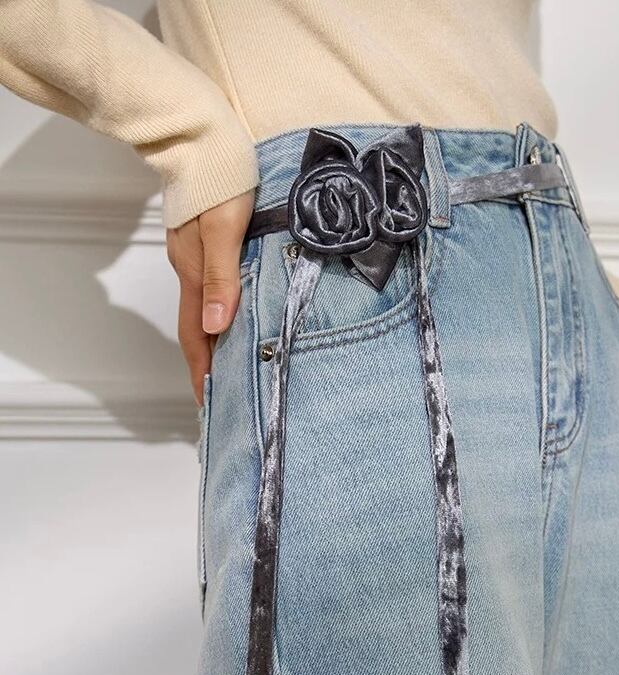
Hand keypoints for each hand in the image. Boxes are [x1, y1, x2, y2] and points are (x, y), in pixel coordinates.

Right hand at [166, 189, 255, 405]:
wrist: (199, 131)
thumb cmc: (220, 173)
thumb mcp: (226, 226)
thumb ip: (222, 276)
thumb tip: (216, 325)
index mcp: (195, 271)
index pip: (196, 335)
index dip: (204, 372)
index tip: (210, 404)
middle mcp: (190, 268)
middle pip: (195, 328)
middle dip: (206, 365)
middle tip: (221, 397)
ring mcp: (194, 254)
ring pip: (203, 308)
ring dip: (212, 341)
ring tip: (230, 366)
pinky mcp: (203, 240)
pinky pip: (210, 287)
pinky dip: (218, 312)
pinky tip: (232, 316)